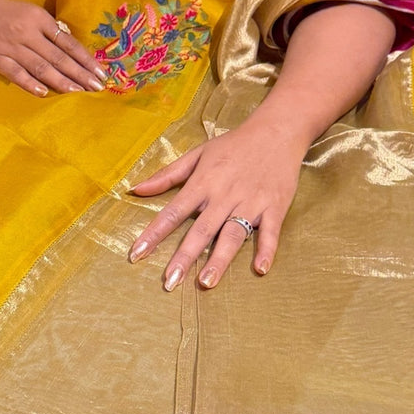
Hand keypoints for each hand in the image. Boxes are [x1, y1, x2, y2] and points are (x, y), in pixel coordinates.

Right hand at [0, 0, 106, 95]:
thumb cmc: (7, 12)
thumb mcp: (32, 12)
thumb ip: (50, 30)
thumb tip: (73, 50)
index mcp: (39, 19)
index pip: (68, 43)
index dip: (86, 59)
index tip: (100, 73)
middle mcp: (27, 33)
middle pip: (58, 58)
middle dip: (80, 74)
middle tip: (96, 87)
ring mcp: (11, 47)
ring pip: (40, 67)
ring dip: (61, 81)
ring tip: (78, 93)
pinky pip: (16, 74)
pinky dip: (30, 84)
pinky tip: (44, 93)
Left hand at [126, 116, 308, 287]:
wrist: (276, 131)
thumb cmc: (233, 145)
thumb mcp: (197, 154)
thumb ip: (168, 175)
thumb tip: (136, 189)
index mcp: (203, 183)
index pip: (173, 212)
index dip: (154, 233)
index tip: (137, 254)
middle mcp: (224, 195)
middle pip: (201, 230)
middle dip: (184, 257)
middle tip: (170, 282)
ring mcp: (250, 202)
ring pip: (233, 234)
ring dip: (220, 259)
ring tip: (206, 282)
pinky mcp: (274, 207)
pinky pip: (270, 231)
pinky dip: (266, 249)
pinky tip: (260, 268)